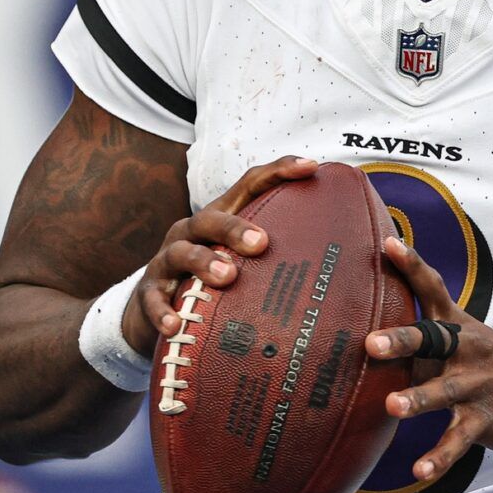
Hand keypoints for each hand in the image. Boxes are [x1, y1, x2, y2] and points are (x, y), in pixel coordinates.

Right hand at [122, 156, 317, 355]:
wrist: (149, 310)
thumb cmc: (211, 281)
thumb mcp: (241, 262)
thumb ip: (276, 256)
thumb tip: (344, 267)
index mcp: (220, 218)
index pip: (250, 185)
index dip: (279, 171)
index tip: (313, 166)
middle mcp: (192, 231)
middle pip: (212, 217)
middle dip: (237, 227)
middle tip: (263, 243)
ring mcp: (167, 260)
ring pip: (183, 252)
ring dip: (205, 263)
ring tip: (228, 277)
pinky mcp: (148, 293)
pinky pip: (153, 299)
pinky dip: (164, 312)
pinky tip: (177, 326)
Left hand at [365, 237, 492, 484]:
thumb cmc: (492, 365)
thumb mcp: (463, 342)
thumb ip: (422, 340)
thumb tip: (365, 333)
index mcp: (458, 325)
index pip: (433, 288)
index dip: (411, 265)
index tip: (387, 243)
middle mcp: (469, 348)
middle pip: (433, 339)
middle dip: (403, 341)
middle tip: (370, 344)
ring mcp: (480, 383)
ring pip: (446, 391)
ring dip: (419, 399)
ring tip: (393, 407)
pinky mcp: (489, 418)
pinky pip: (460, 439)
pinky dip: (439, 457)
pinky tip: (419, 473)